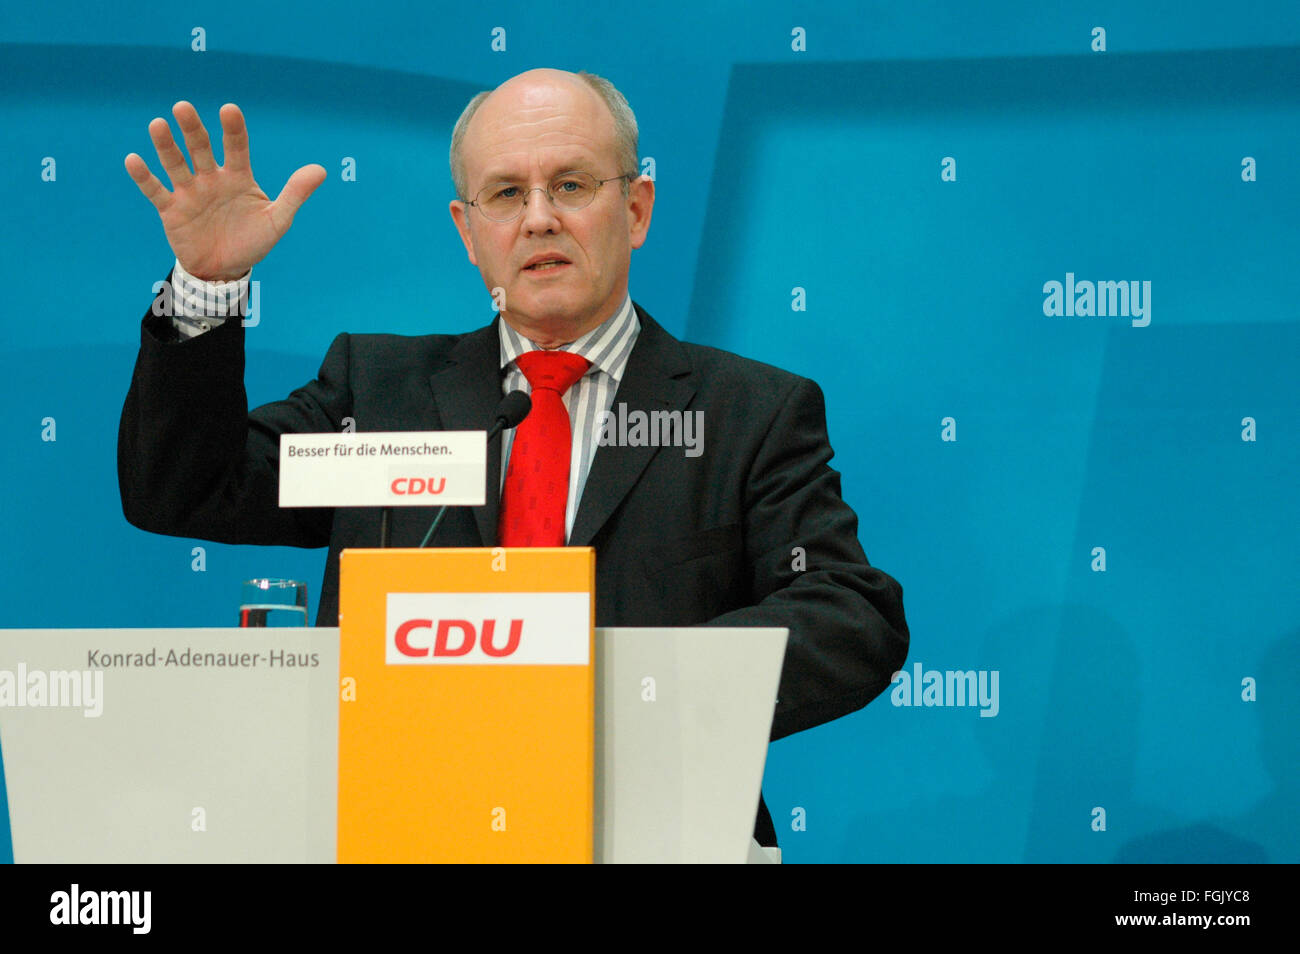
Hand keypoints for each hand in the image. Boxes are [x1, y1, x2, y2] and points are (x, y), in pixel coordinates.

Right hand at [124, 102, 325, 281]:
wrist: (226, 269)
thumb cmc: (253, 241)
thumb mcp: (277, 220)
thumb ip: (295, 194)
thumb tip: (321, 170)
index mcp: (238, 177)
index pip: (236, 147)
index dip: (233, 129)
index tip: (229, 109)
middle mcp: (211, 178)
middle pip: (200, 148)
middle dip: (192, 128)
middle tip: (183, 107)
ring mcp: (190, 192)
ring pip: (176, 163)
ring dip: (166, 146)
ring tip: (157, 125)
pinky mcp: (172, 209)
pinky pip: (155, 190)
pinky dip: (144, 177)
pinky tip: (133, 160)